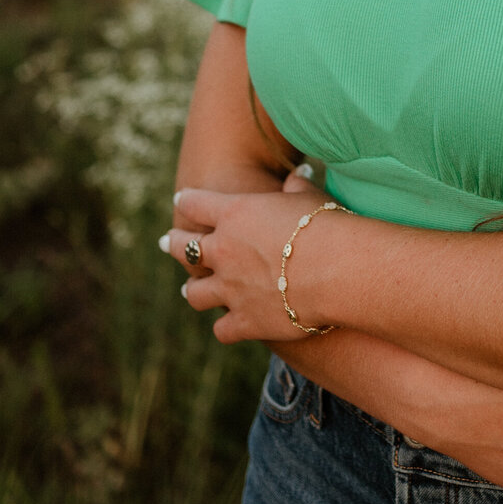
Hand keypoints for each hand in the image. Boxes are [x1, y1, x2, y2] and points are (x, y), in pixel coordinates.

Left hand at [162, 181, 340, 342]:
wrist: (335, 270)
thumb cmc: (325, 224)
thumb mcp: (310, 195)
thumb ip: (297, 186)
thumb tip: (299, 174)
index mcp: (234, 214)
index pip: (196, 203)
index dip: (187, 201)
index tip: (182, 200)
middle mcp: (223, 251)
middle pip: (184, 247)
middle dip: (174, 243)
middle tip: (168, 242)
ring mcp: (230, 289)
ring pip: (194, 293)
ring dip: (192, 289)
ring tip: (189, 289)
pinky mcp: (244, 321)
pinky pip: (221, 328)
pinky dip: (225, 326)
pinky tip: (227, 325)